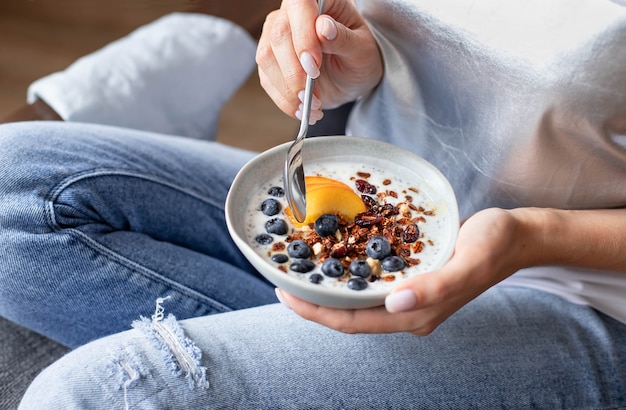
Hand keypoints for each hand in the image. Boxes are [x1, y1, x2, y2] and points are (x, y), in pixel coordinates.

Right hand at [256, 0, 382, 122]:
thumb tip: (323, 28)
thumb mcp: (362, 50)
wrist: (352, 78)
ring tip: (312, 106)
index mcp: (318, 1)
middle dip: (294, 71)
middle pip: (279, 36)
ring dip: (288, 89)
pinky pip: (267, 80)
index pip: (300, 5)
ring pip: (267, 58)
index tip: (314, 66)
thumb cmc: (360, 57)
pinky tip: (303, 110)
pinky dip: (284, 100)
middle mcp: (292, 15)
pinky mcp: (271, 62)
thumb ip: (343, 39)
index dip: (303, 35)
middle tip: (312, 95)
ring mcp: (276, 37)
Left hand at [277, 208, 528, 335]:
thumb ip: (434, 287)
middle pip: (348, 314)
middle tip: (281, 279)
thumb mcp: (467, 262)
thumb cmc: (494, 246)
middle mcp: (407, 310)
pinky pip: (370, 281)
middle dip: (313, 302)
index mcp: (416, 315)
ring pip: (357, 298)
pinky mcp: (411, 278)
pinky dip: (347, 271)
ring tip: (299, 269)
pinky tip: (333, 254)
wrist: (517, 235)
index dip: (316, 312)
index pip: (353, 322)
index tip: (284, 293)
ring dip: (327, 287)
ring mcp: (409, 296)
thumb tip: (394, 303)